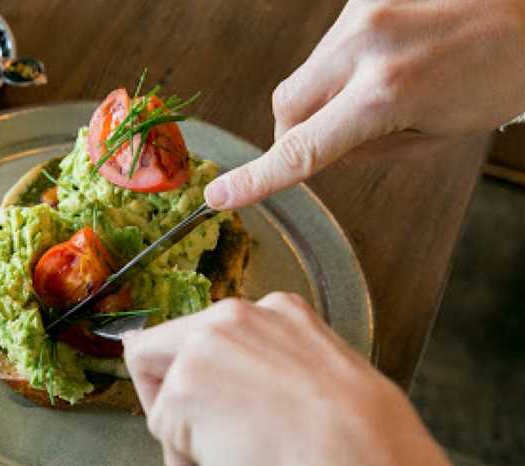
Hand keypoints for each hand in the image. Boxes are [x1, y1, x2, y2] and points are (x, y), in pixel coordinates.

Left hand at [123, 293, 468, 465]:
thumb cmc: (360, 443)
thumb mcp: (327, 378)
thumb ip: (273, 364)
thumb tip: (231, 378)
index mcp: (278, 311)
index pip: (213, 338)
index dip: (215, 382)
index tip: (231, 409)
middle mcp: (233, 316)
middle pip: (164, 353)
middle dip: (181, 401)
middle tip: (229, 435)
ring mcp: (202, 348)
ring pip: (166, 405)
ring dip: (196, 441)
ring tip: (249, 457)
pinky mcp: (181, 390)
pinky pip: (170, 446)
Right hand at [205, 0, 524, 208]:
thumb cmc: (506, 72)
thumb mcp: (440, 134)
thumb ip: (368, 150)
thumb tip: (321, 152)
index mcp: (387, 92)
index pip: (301, 149)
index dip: (257, 179)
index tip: (220, 196)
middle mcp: (365, 44)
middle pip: (285, 105)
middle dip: (295, 131)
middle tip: (333, 140)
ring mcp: (362, 11)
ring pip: (305, 73)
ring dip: (324, 94)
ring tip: (382, 87)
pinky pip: (331, 45)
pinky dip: (346, 65)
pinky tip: (390, 58)